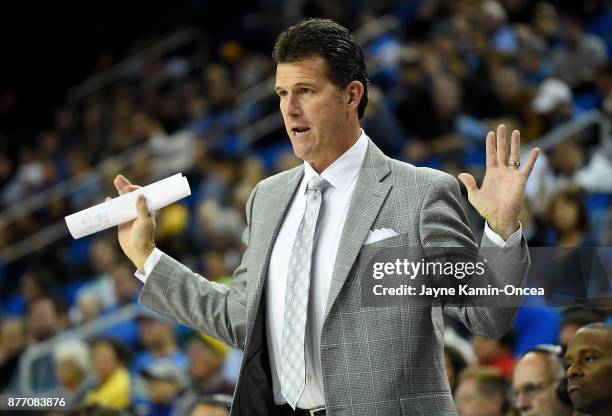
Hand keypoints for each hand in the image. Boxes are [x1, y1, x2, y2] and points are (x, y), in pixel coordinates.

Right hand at [112, 175, 155, 270]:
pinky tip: (108, 199)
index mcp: (147, 210)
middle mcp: (138, 211)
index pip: (142, 195)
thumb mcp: (144, 222)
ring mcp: (129, 216)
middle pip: (131, 195)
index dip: (136, 189)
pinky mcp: (121, 222)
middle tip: (118, 177)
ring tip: (115, 181)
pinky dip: (112, 205)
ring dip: (119, 191)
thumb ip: (141, 209)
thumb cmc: (144, 237)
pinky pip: (116, 211)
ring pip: (123, 201)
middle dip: (125, 186)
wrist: (138, 252)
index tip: (129, 188)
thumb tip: (140, 194)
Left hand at [458, 125, 539, 239]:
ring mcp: (512, 175)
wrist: (499, 218)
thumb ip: (469, 184)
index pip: (491, 155)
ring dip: (515, 144)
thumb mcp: (474, 196)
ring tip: (515, 131)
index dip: (490, 144)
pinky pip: (527, 167)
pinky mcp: (521, 180)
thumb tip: (460, 174)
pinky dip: (532, 159)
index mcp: (491, 174)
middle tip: (501, 126)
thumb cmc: (487, 208)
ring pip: (514, 155)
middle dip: (501, 139)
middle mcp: (502, 172)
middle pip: (502, 151)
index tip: (490, 133)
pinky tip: (536, 149)